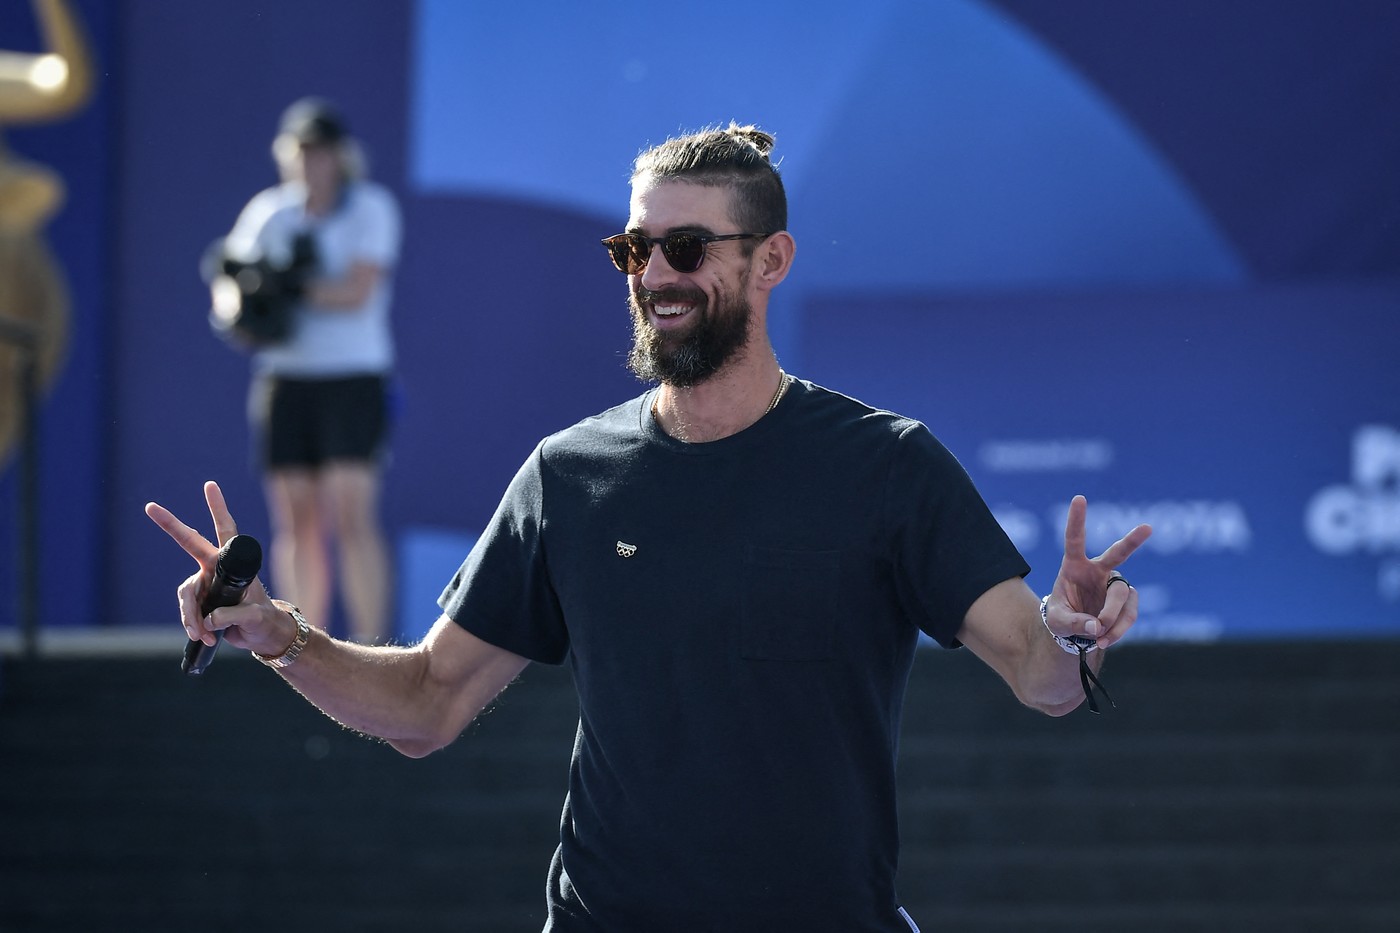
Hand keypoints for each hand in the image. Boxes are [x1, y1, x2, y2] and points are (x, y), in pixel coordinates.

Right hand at [144, 481, 291, 656]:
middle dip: (170, 524)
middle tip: (151, 507)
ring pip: (185, 594)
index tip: (209, 485)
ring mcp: (205, 583)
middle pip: (189, 544)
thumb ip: (233, 616)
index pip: (226, 530)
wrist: (261, 635)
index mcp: (235, 564)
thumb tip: (208, 619)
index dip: (217, 508)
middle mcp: (216, 568)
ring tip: (205, 634)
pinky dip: (192, 625)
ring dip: (190, 616)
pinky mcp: (199, 601)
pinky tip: (204, 637)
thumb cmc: (264, 621)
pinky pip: (187, 611)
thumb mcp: (255, 618)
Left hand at [1047, 495, 1151, 649]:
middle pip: (1117, 554)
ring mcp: (1114, 584)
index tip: (1079, 498)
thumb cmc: (1060, 619)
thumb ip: (1074, 623)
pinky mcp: (1127, 600)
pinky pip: (1130, 612)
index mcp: (1074, 566)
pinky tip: (1105, 640)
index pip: (1075, 539)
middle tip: (1147, 528)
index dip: (1077, 520)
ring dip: (1113, 618)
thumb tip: (1097, 627)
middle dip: (1131, 541)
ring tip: (1098, 638)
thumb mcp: (1058, 622)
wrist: (1074, 632)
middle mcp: (1097, 570)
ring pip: (1122, 595)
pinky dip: (1120, 629)